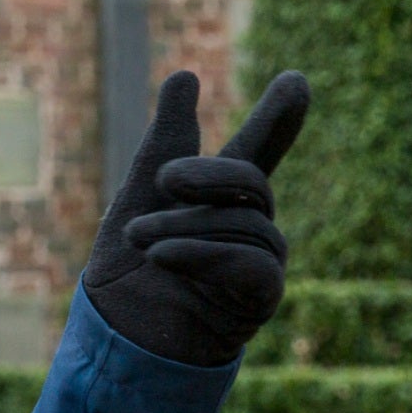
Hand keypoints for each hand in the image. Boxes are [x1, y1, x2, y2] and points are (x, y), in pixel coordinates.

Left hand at [81, 70, 311, 366]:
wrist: (115, 337)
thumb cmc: (128, 270)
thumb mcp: (140, 195)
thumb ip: (167, 141)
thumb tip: (186, 75)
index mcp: (221, 198)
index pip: (257, 150)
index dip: (277, 118)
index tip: (296, 79)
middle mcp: (250, 225)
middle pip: (252, 180)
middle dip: (207, 173)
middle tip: (163, 178)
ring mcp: (261, 262)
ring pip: (244, 222)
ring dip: (183, 225)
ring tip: (138, 239)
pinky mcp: (260, 299)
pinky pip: (250, 263)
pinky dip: (203, 253)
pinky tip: (164, 256)